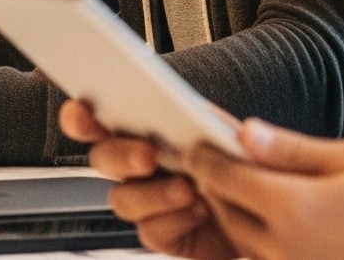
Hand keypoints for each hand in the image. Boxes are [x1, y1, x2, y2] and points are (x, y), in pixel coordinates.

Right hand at [60, 99, 232, 259]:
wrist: (263, 215)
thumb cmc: (242, 169)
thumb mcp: (227, 134)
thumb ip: (206, 119)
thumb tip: (193, 109)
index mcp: (144, 128)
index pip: (98, 118)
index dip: (80, 115)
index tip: (84, 111)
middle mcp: (137, 164)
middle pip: (101, 158)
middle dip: (121, 155)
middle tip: (149, 154)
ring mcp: (147, 200)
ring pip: (122, 198)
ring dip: (153, 193)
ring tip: (188, 188)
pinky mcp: (162, 233)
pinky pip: (150, 230)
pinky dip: (174, 220)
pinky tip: (198, 209)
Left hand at [180, 119, 343, 259]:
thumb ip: (291, 148)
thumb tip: (244, 132)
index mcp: (291, 208)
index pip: (222, 176)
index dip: (203, 154)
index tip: (197, 139)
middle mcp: (282, 248)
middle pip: (223, 209)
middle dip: (213, 181)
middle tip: (213, 156)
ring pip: (239, 239)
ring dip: (233, 212)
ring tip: (241, 184)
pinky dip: (258, 240)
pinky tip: (274, 220)